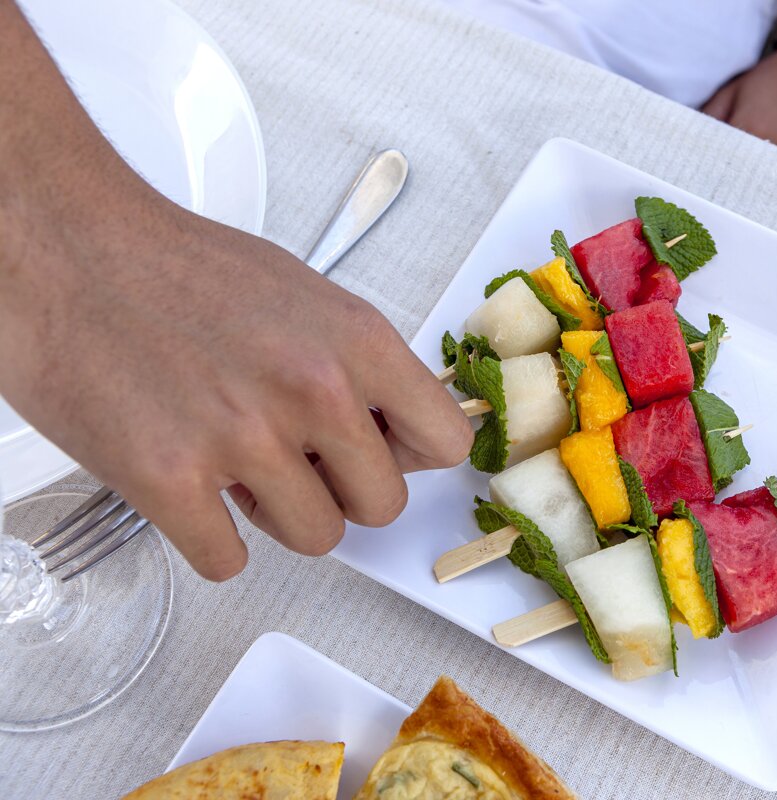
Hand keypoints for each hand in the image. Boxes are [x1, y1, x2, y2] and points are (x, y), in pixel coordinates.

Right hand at [0, 186, 472, 580]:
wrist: (66, 248)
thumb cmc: (175, 266)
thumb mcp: (304, 296)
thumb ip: (358, 366)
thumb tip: (393, 428)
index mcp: (358, 341)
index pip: (445, 442)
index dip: (410, 457)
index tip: (383, 457)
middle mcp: (314, 391)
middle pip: (382, 507)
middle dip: (341, 494)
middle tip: (297, 465)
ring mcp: (243, 439)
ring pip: (315, 540)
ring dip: (277, 517)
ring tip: (237, 468)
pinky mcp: (169, 480)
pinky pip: (227, 562)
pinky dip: (210, 540)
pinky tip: (191, 492)